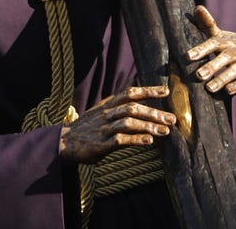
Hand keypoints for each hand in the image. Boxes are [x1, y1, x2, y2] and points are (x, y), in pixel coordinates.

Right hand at [58, 85, 175, 163]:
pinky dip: (135, 139)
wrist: (64, 142)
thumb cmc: (87, 128)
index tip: (165, 91)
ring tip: (165, 131)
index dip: (148, 91)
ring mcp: (103, 129)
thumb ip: (118, 107)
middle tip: (171, 118)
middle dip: (154, 112)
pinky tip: (148, 141)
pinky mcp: (100, 144)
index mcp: (107, 104)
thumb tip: (140, 103)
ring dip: (148, 126)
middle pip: (133, 108)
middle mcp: (106, 114)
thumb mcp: (101, 112)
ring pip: (128, 122)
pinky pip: (120, 140)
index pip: (130, 93)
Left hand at [186, 5, 235, 95]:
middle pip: (223, 59)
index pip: (212, 44)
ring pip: (233, 72)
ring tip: (210, 88)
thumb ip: (208, 25)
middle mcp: (235, 52)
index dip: (201, 50)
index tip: (188, 57)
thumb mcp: (223, 35)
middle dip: (211, 67)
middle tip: (198, 75)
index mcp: (225, 42)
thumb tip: (196, 7)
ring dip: (222, 79)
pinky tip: (228, 91)